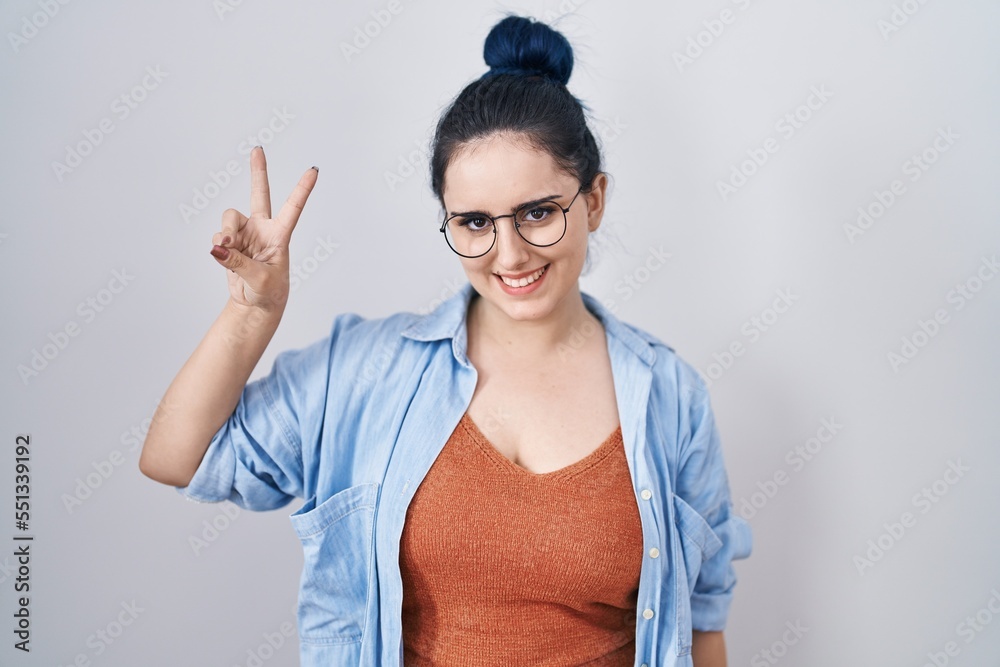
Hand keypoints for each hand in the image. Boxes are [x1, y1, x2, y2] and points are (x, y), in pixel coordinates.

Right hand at [209, 146, 317, 312]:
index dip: (303, 189)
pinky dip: (219, 246)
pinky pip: (220, 236)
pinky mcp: (231, 243)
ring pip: (230, 218)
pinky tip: (224, 256)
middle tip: (257, 149)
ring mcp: (246, 234)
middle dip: (258, 171)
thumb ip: (239, 262)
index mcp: (280, 236)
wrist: (255, 305)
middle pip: (260, 194)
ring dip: (227, 232)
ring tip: (228, 248)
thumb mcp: (260, 279)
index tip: (314, 170)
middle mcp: (263, 229)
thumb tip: (218, 247)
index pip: (293, 208)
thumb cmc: (269, 292)